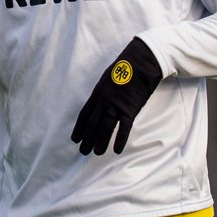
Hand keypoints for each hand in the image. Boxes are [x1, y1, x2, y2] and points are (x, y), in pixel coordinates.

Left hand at [71, 38, 162, 154]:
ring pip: (105, 128)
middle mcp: (103, 101)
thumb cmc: (126, 67)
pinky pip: (124, 127)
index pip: (84, 115)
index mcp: (97, 93)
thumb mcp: (108, 78)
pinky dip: (120, 139)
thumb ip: (104, 92)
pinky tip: (116, 150)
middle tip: (83, 151)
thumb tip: (101, 101)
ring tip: (96, 153)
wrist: (141, 62)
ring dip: (100, 142)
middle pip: (92, 124)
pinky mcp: (130, 109)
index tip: (75, 139)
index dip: (79, 128)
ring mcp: (116, 105)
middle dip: (87, 139)